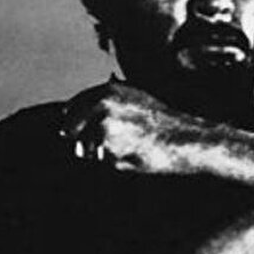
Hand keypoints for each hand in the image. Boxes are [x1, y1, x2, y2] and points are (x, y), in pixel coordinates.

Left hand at [58, 84, 205, 175]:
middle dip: (80, 140)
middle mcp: (102, 106)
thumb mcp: (134, 99)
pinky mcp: (110, 152)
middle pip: (70, 130)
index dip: (69, 120)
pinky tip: (134, 154)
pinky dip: (114, 162)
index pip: (70, 108)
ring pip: (86, 149)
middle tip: (98, 145)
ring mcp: (104, 129)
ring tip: (128, 146)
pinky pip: (102, 162)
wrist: (185, 139)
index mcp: (106, 91)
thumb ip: (104, 102)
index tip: (68, 130)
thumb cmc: (162, 121)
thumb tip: (70, 114)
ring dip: (100, 152)